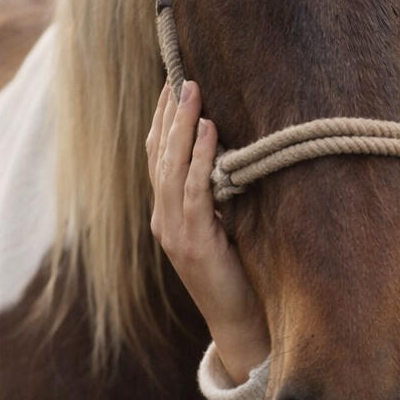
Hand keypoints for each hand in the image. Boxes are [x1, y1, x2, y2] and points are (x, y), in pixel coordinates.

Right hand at [146, 79, 269, 385]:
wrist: (241, 324)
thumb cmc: (240, 274)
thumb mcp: (225, 227)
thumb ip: (219, 195)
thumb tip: (234, 153)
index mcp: (166, 215)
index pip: (157, 158)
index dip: (162, 121)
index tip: (173, 84)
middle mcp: (162, 220)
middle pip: (158, 156)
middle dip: (170, 113)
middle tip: (183, 75)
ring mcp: (173, 232)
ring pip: (170, 168)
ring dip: (182, 126)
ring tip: (193, 91)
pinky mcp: (194, 243)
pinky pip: (194, 191)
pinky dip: (199, 158)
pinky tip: (209, 131)